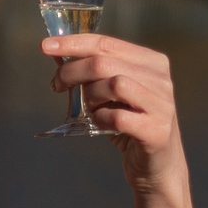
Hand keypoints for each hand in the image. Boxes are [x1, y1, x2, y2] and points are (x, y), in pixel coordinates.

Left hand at [40, 32, 197, 207]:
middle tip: (56, 86)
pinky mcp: (158, 130)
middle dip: (71, 72)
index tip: (45, 46)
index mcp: (152, 62)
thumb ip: (90, 73)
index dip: (73, 42)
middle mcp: (161, 79)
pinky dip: (101, 119)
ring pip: (113, 84)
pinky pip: (118, 117)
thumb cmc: (128, 124)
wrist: (156, 165)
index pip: (107, 43)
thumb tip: (56, 53)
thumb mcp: (109, 93)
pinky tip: (100, 124)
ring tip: (89, 109)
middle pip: (104, 63)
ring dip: (90, 97)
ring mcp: (162, 104)